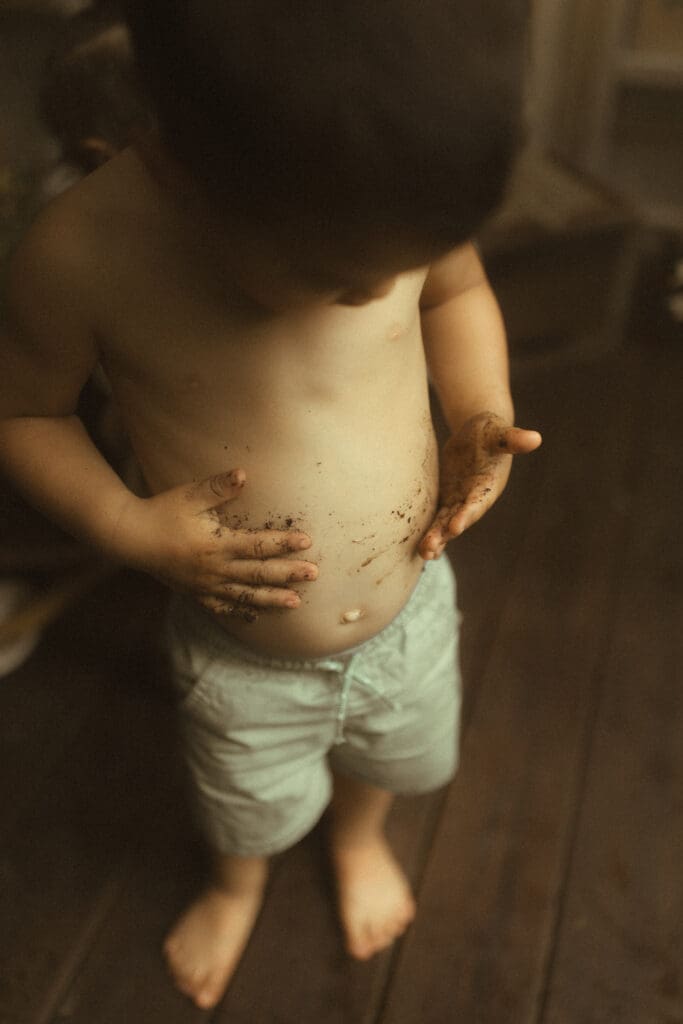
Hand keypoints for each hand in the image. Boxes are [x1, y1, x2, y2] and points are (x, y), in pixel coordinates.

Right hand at [111, 469, 317, 617]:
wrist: (129, 538)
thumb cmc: (161, 512)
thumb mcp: (189, 495)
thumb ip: (218, 487)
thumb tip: (243, 475)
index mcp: (216, 544)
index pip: (257, 545)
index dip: (283, 543)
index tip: (306, 542)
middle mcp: (214, 569)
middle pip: (258, 574)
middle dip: (288, 574)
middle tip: (313, 574)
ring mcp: (205, 585)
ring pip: (245, 595)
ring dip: (272, 599)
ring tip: (295, 602)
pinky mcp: (196, 592)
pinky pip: (223, 606)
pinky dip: (241, 611)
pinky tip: (256, 616)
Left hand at [419, 412, 541, 559]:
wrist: (479, 435)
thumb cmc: (491, 431)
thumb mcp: (499, 432)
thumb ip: (513, 439)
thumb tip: (535, 438)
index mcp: (487, 485)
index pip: (476, 502)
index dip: (467, 514)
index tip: (455, 526)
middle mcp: (474, 499)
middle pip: (459, 519)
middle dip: (445, 533)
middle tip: (430, 548)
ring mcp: (459, 501)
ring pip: (446, 524)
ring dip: (436, 539)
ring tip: (424, 553)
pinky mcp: (447, 500)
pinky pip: (438, 520)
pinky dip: (431, 533)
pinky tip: (422, 550)